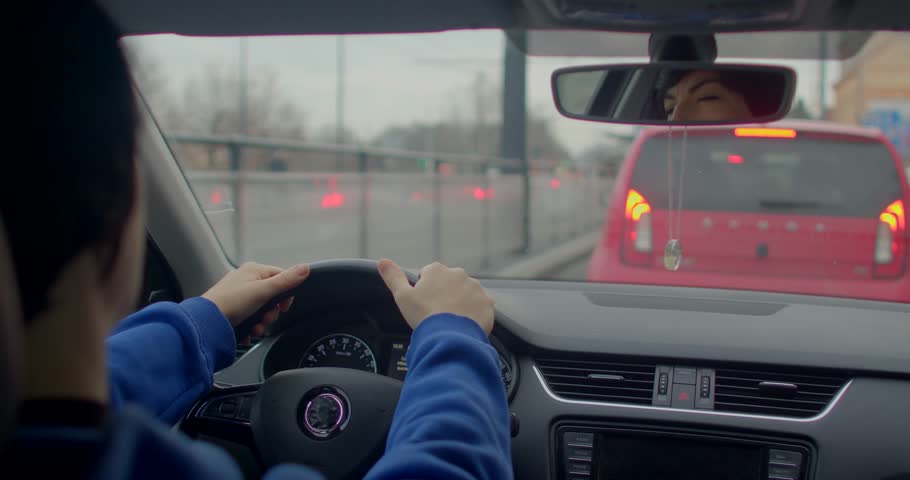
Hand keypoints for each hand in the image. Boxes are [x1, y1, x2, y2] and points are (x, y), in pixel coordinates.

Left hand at [202, 262, 309, 341]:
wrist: (206, 323)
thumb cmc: (231, 303)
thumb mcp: (263, 291)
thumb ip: (286, 280)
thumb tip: (306, 267)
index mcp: (253, 270)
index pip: (281, 277)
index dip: (285, 295)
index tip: (283, 307)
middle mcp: (246, 280)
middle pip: (272, 297)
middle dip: (271, 313)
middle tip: (265, 319)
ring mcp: (238, 296)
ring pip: (261, 310)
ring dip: (262, 323)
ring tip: (254, 328)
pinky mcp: (233, 310)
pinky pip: (250, 318)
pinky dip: (251, 327)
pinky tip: (248, 332)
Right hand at [378, 259, 493, 333]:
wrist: (450, 336)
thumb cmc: (424, 316)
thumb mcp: (402, 296)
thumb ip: (393, 277)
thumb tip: (382, 261)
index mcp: (437, 270)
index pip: (429, 274)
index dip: (425, 289)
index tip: (424, 303)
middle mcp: (459, 274)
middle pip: (449, 283)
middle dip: (445, 294)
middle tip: (437, 313)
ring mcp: (475, 288)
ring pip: (466, 293)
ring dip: (461, 303)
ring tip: (452, 321)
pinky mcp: (488, 303)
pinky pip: (481, 306)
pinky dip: (475, 313)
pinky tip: (465, 324)